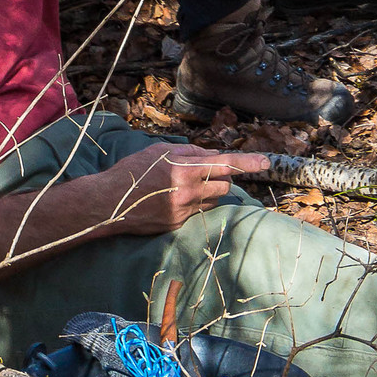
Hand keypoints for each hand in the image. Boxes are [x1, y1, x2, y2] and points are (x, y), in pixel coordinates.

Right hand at [84, 143, 271, 235]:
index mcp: (185, 169)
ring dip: (209, 192)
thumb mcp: (161, 151)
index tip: (267, 162)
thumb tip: (212, 155)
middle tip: (205, 173)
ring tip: (186, 186)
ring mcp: (184, 211)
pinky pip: (198, 213)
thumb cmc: (134, 171)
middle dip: (222, 179)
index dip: (248, 164)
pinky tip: (174, 199)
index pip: (225, 164)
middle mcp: (189, 192)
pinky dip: (195, 204)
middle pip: (224, 186)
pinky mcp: (177, 225)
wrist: (110, 203)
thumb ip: (190, 152)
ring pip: (213, 201)